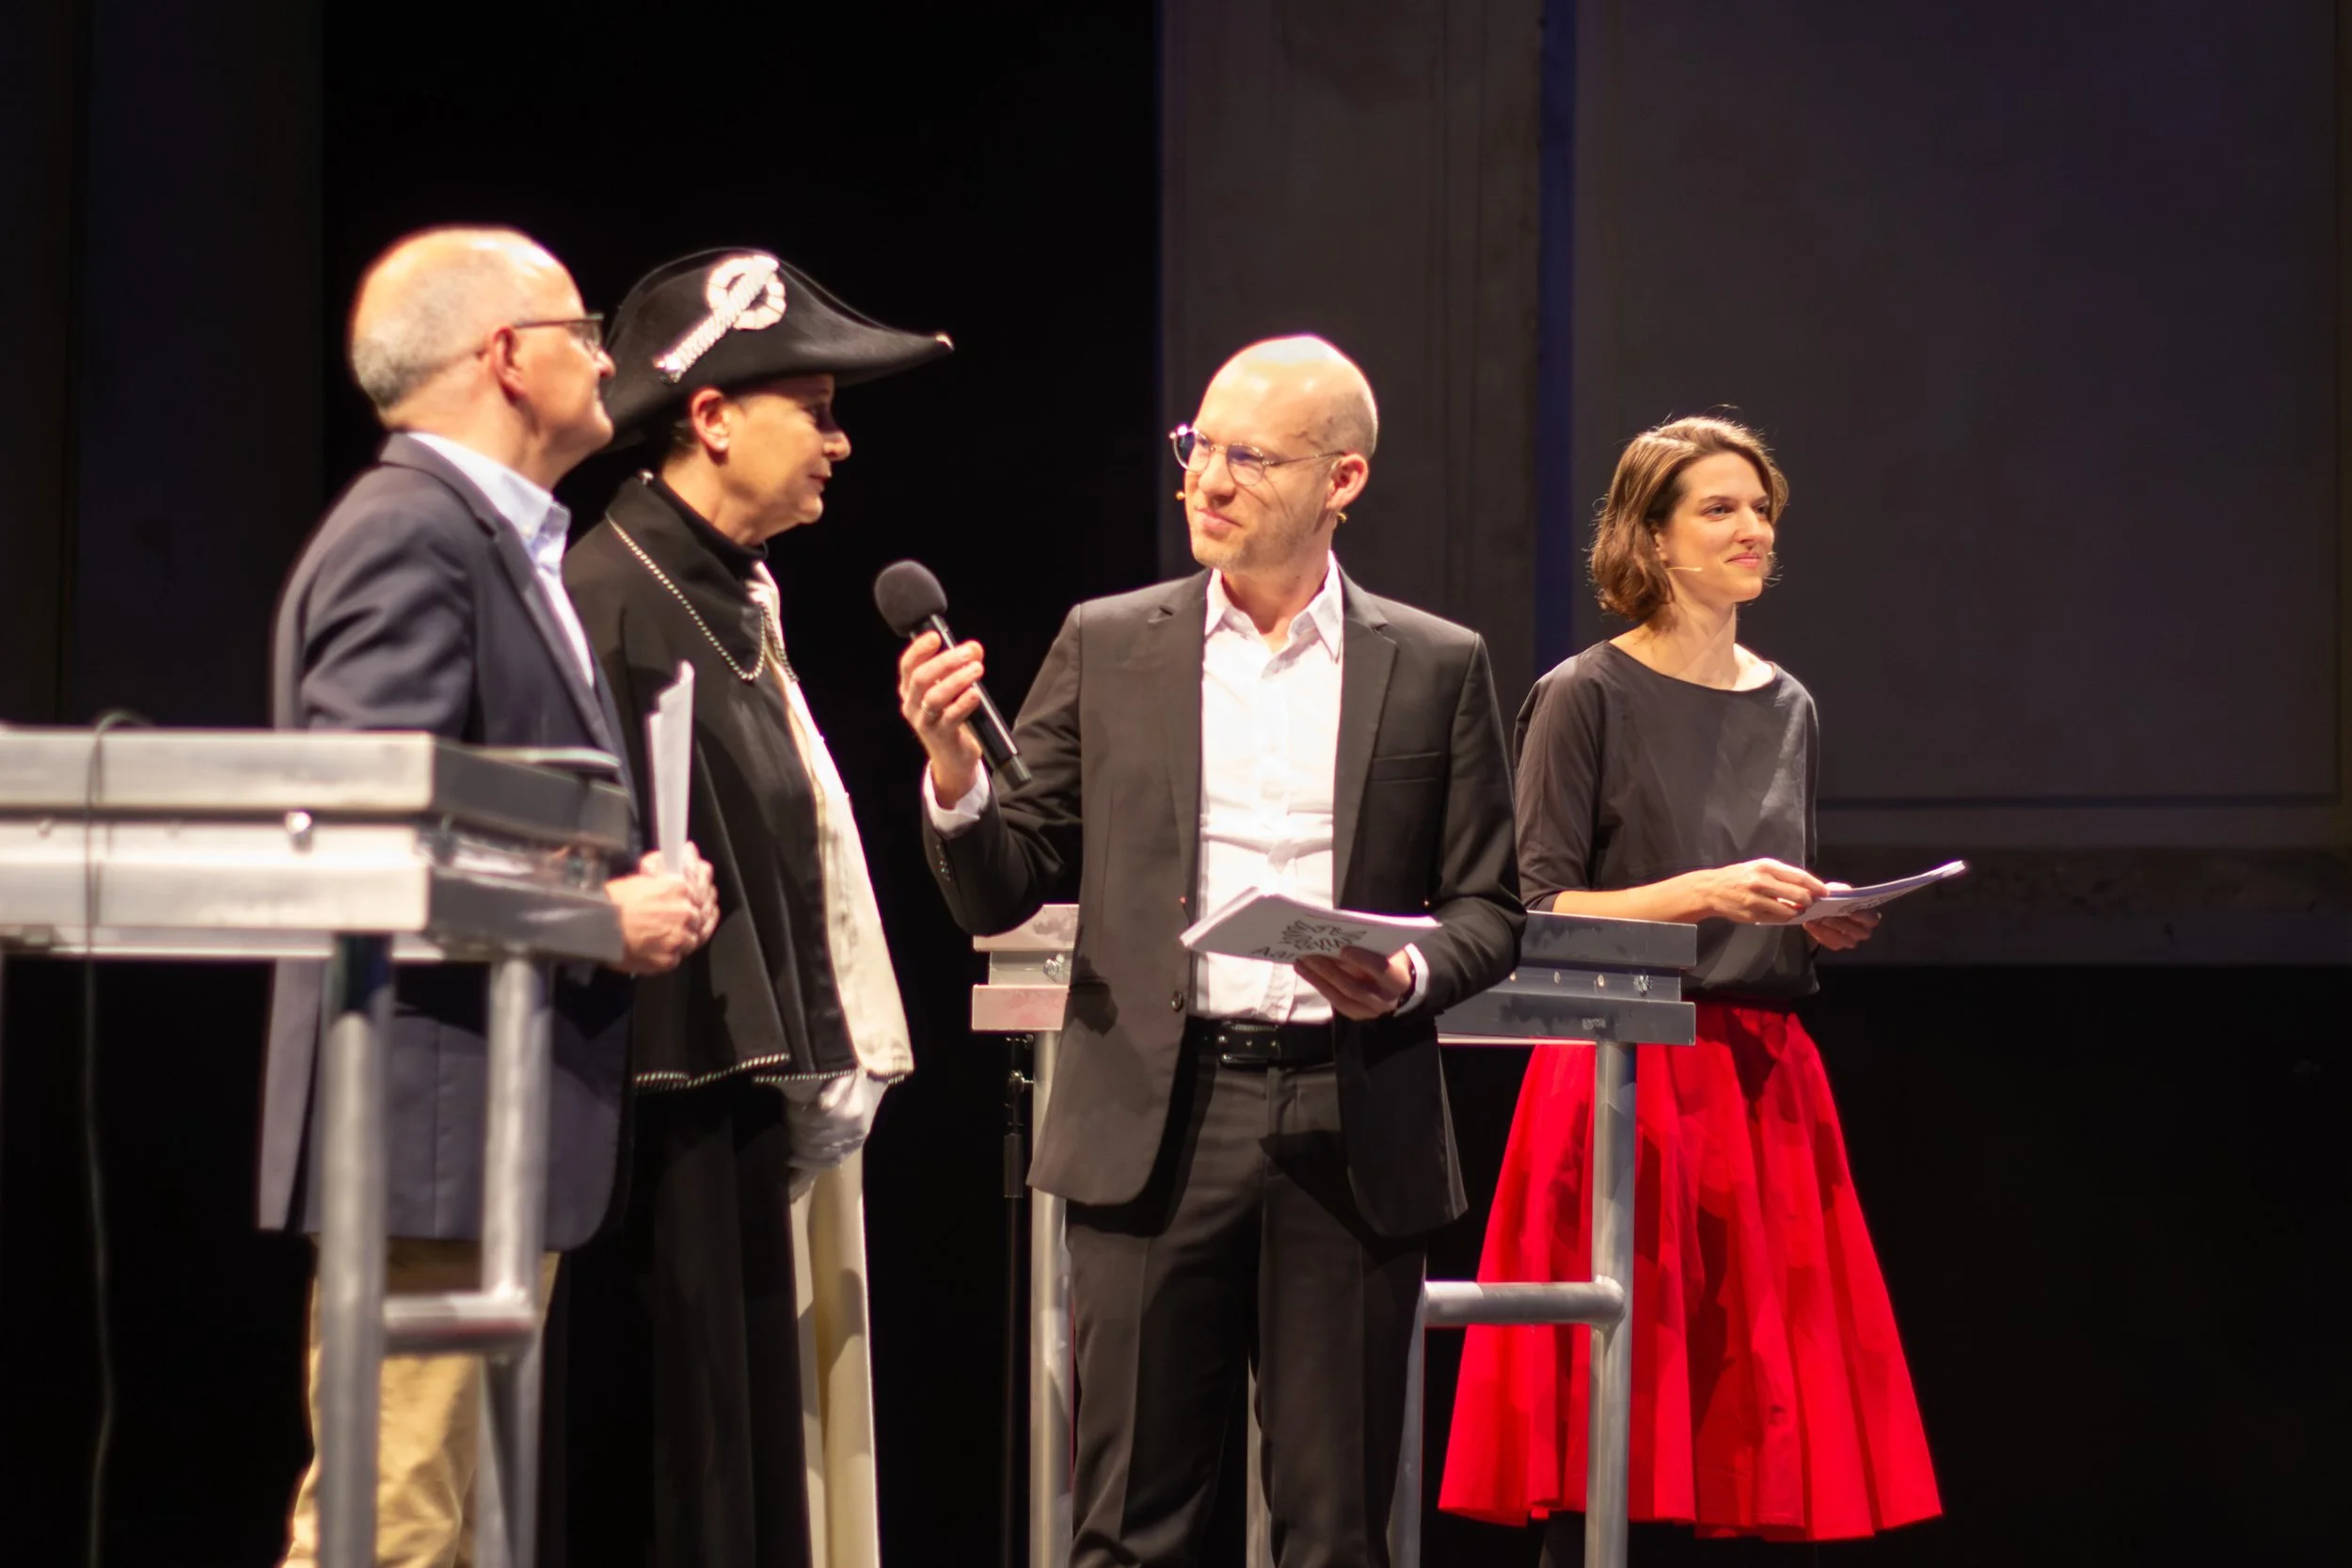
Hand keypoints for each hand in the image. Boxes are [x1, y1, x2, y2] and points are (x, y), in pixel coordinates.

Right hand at [605, 845, 718, 974]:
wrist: (594, 927)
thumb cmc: (612, 901)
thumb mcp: (642, 877)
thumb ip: (666, 873)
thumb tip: (686, 854)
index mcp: (679, 887)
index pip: (702, 889)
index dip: (700, 892)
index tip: (701, 893)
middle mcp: (684, 912)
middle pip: (701, 915)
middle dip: (696, 915)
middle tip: (687, 916)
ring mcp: (679, 938)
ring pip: (693, 938)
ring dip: (686, 936)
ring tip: (673, 934)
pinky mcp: (669, 959)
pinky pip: (679, 957)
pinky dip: (673, 953)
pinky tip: (665, 948)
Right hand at [897, 630, 987, 803]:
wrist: (953, 757)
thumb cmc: (950, 717)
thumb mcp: (952, 689)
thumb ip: (962, 666)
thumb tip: (974, 648)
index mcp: (911, 690)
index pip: (908, 666)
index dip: (919, 649)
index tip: (936, 637)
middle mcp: (913, 705)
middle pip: (921, 678)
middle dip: (945, 662)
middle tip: (967, 653)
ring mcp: (925, 722)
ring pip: (935, 697)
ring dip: (957, 680)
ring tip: (976, 669)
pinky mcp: (942, 736)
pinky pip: (951, 718)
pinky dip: (963, 704)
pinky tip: (975, 694)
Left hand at [1295, 945, 1412, 1021]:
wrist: (1395, 984)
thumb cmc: (1389, 957)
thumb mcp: (1385, 948)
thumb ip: (1369, 944)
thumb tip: (1338, 936)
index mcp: (1398, 980)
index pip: (1381, 971)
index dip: (1362, 961)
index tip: (1344, 949)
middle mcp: (1386, 1000)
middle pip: (1354, 988)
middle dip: (1330, 971)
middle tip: (1310, 954)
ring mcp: (1369, 1011)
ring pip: (1341, 997)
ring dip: (1318, 979)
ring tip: (1301, 963)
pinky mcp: (1356, 1014)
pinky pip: (1334, 1001)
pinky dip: (1319, 985)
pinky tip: (1305, 971)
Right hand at [1679, 858, 1827, 923]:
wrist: (1711, 889)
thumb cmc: (1738, 877)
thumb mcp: (1758, 868)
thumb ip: (1780, 876)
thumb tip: (1806, 887)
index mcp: (1765, 866)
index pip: (1799, 876)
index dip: (1816, 885)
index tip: (1825, 892)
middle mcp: (1762, 882)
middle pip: (1798, 894)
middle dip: (1809, 901)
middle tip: (1811, 903)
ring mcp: (1757, 900)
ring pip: (1789, 910)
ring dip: (1797, 912)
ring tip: (1797, 910)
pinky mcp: (1752, 914)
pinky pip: (1777, 919)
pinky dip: (1785, 918)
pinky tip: (1785, 914)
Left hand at [1805, 884, 1880, 950]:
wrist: (1817, 909)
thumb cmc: (1833, 899)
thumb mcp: (1837, 890)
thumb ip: (1841, 891)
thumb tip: (1842, 893)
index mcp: (1867, 915)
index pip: (1872, 919)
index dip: (1863, 917)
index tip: (1851, 912)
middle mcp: (1862, 930)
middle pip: (1861, 932)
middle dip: (1844, 924)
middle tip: (1829, 915)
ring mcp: (1851, 939)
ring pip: (1848, 941)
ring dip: (1833, 929)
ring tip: (1821, 919)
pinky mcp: (1837, 944)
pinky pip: (1833, 943)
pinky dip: (1822, 934)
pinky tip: (1813, 925)